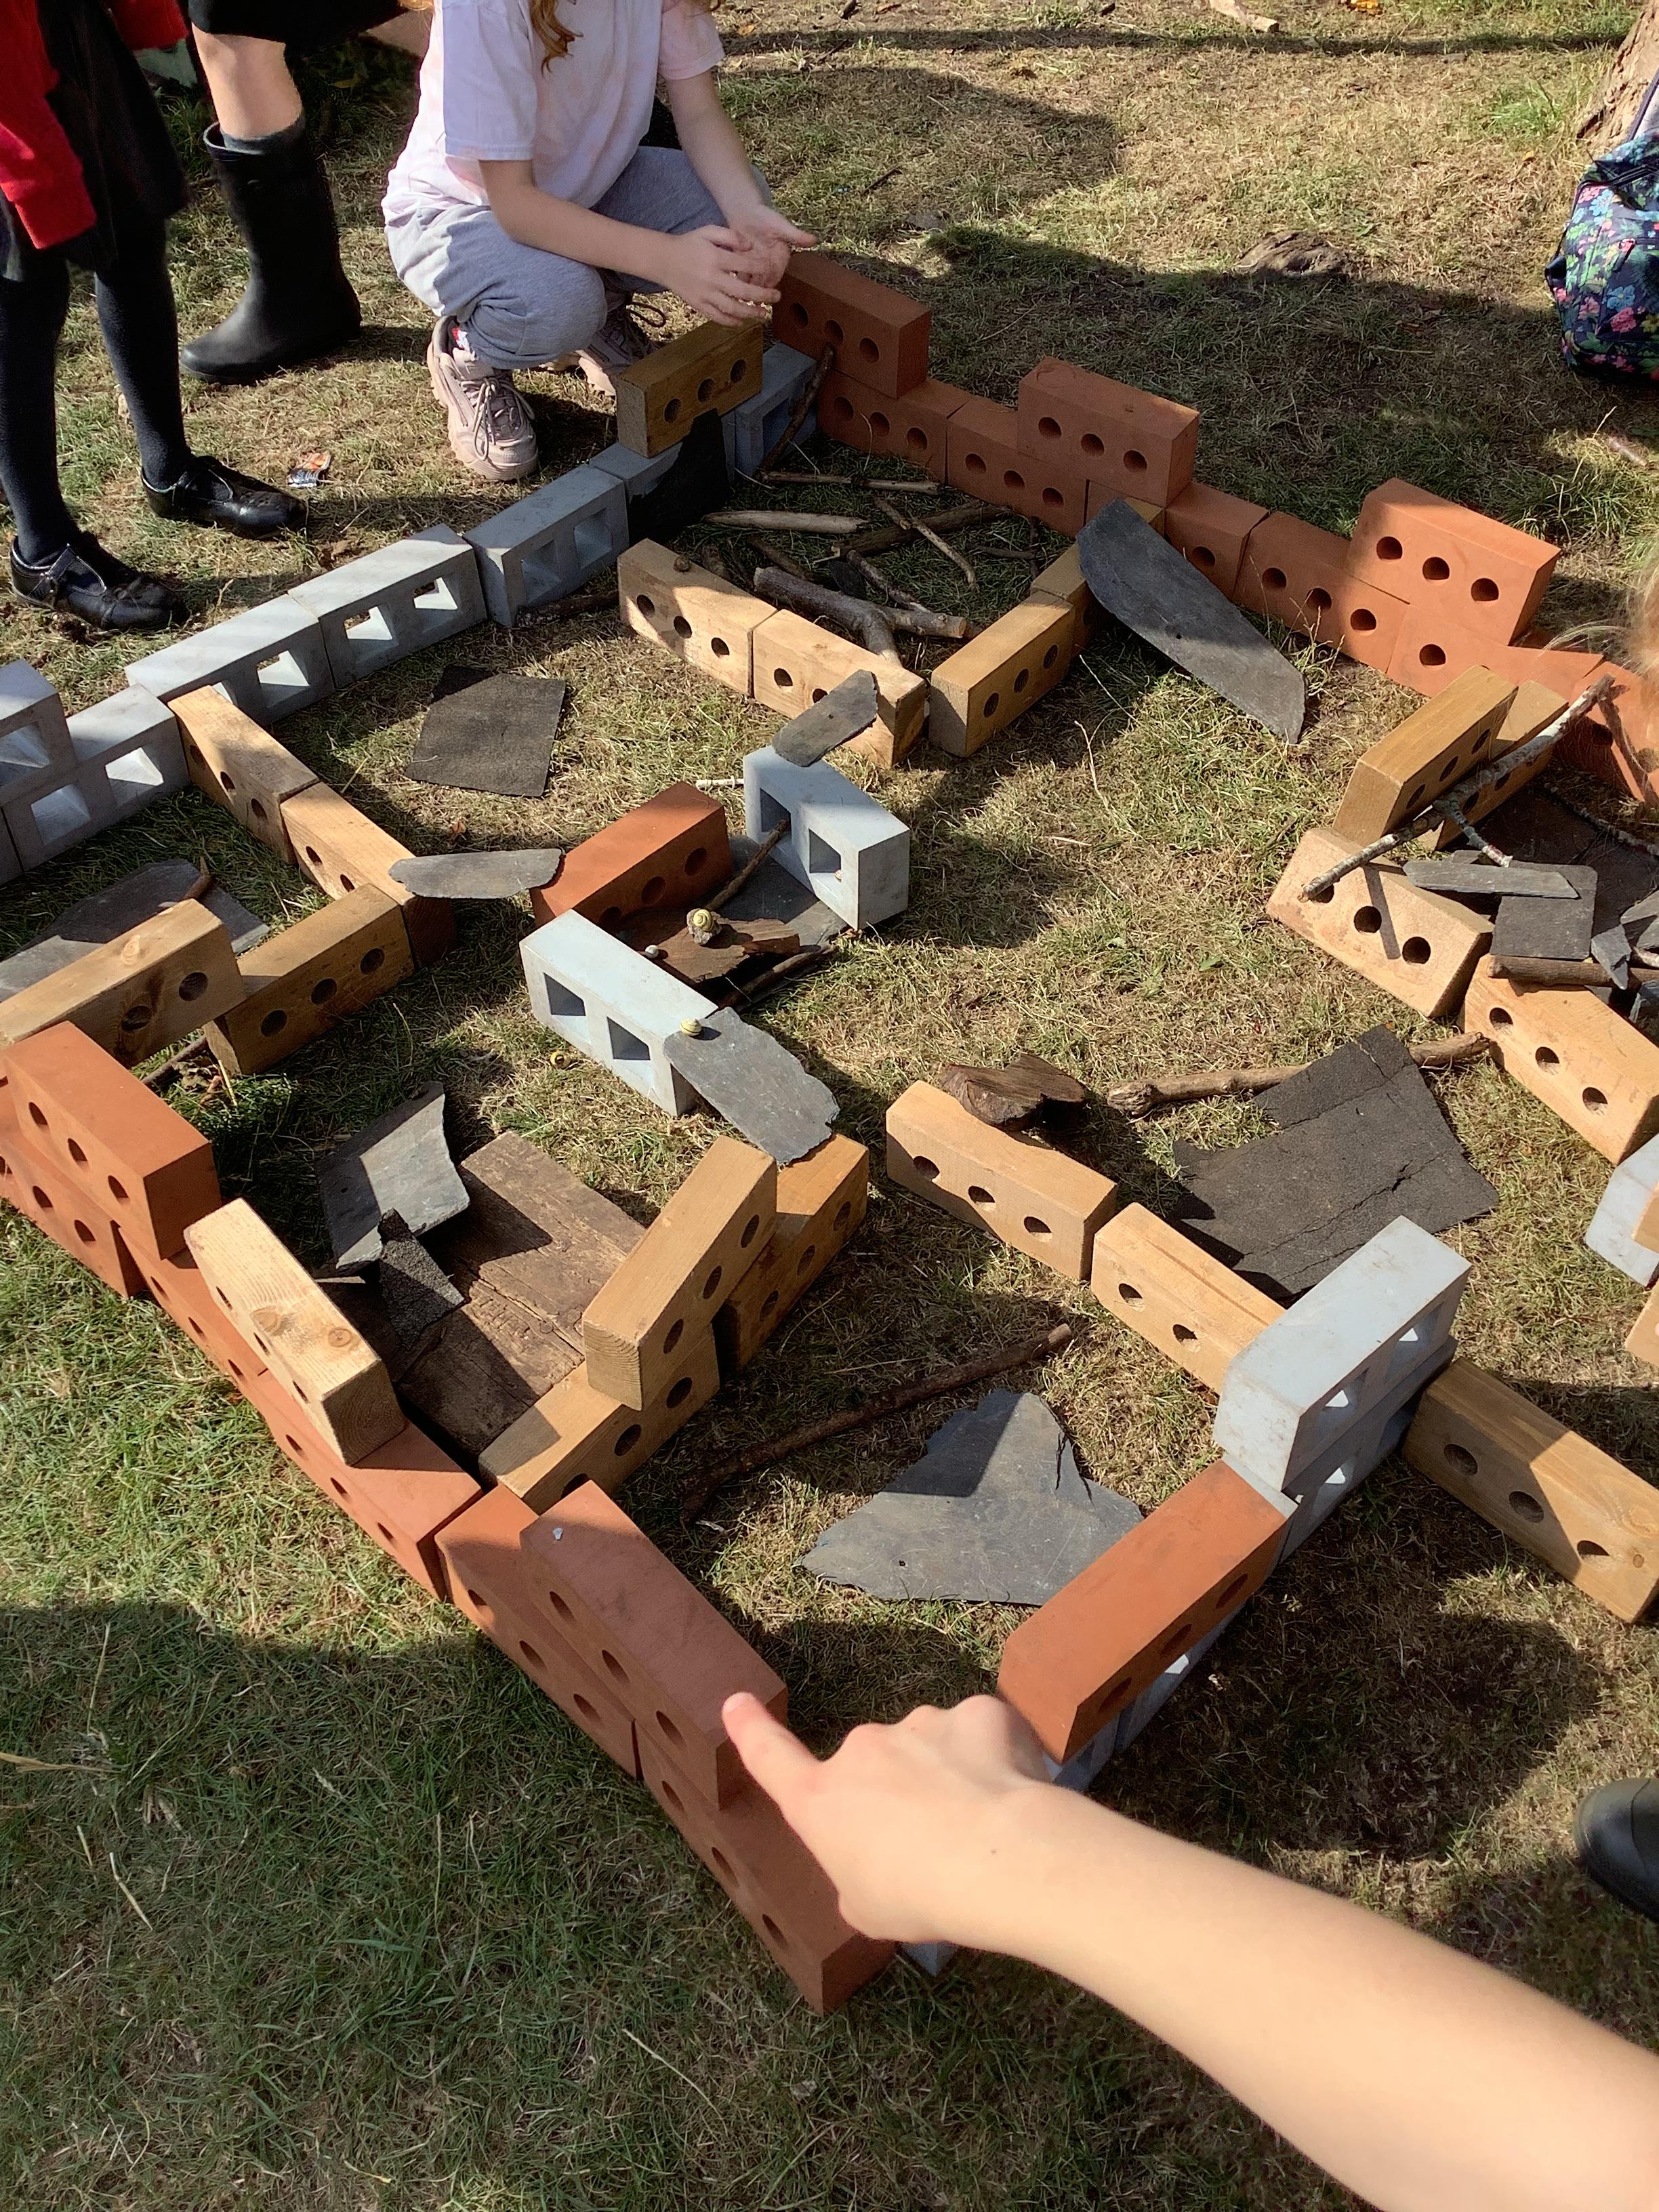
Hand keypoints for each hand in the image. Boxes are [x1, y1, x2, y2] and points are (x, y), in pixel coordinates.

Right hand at [671, 225, 784, 324]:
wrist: (663, 260)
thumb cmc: (689, 244)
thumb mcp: (708, 231)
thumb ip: (730, 236)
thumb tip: (749, 246)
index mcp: (716, 258)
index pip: (745, 265)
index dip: (761, 268)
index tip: (771, 270)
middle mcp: (712, 278)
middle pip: (743, 291)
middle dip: (763, 296)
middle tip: (776, 297)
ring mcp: (705, 294)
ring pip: (732, 308)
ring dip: (750, 313)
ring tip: (763, 314)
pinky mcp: (698, 305)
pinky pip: (717, 317)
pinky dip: (731, 321)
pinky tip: (742, 321)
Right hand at [722, 1691, 1054, 1947]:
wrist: (997, 1858)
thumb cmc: (919, 1897)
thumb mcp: (869, 1910)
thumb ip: (859, 1876)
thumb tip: (875, 1863)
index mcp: (823, 1800)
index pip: (772, 1758)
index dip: (752, 1731)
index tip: (737, 1703)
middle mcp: (864, 1749)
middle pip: (878, 1765)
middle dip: (902, 1793)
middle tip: (940, 1844)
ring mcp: (921, 1723)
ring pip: (933, 1747)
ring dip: (952, 1776)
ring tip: (986, 1828)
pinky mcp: (978, 1712)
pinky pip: (983, 1735)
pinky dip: (998, 1759)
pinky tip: (1016, 1795)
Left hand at [723, 204, 816, 292]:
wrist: (744, 210)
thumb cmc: (764, 215)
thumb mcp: (781, 225)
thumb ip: (796, 235)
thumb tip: (815, 240)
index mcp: (781, 257)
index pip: (777, 274)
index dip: (771, 280)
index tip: (764, 284)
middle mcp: (770, 264)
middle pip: (764, 281)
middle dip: (757, 287)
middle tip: (749, 293)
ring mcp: (756, 265)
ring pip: (752, 281)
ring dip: (746, 286)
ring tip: (738, 289)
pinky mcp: (742, 264)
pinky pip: (740, 275)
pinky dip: (736, 279)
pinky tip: (730, 280)